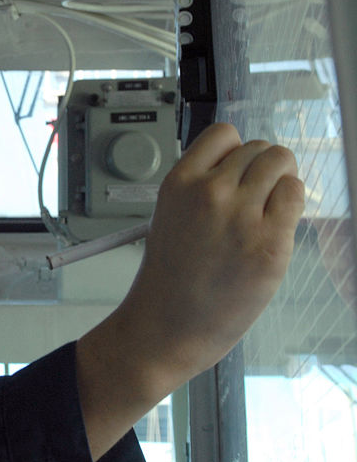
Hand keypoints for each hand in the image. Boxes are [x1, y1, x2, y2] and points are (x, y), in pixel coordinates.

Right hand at [126, 122, 304, 375]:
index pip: (223, 134)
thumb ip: (201, 188)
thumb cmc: (167, 279)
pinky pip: (295, 197)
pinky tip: (274, 227)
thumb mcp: (169, 216)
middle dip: (262, 169)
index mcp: (178, 184)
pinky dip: (291, 205)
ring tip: (267, 211)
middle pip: (259, 148)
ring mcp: (241, 217)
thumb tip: (244, 168)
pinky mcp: (270, 243)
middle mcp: (209, 193)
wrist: (166, 326)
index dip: (235, 151)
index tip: (236, 171)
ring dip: (281, 182)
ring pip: (282, 164)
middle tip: (256, 198)